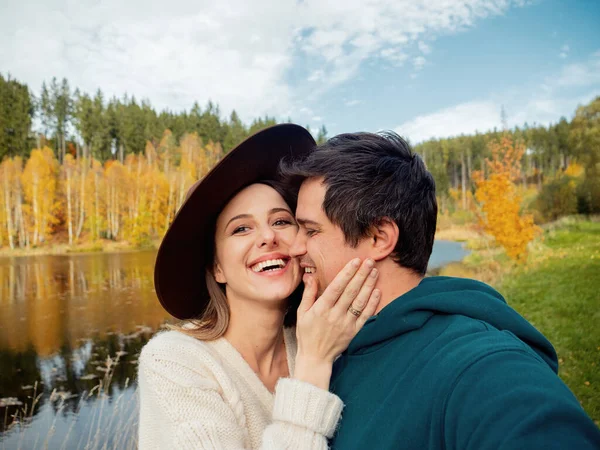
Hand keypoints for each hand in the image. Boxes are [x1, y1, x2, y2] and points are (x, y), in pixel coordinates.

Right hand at [294, 258, 379, 388]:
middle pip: (351, 291)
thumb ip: (308, 294)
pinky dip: (372, 303)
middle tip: (369, 261)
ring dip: (368, 285)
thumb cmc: (306, 333)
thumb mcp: (302, 312)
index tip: (355, 261)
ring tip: (374, 272)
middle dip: (361, 274)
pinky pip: (365, 316)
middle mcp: (335, 315)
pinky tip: (377, 291)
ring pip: (360, 301)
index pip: (336, 287)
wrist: (315, 357)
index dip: (347, 273)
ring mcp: (346, 324)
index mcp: (321, 309)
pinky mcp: (354, 332)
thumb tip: (310, 276)